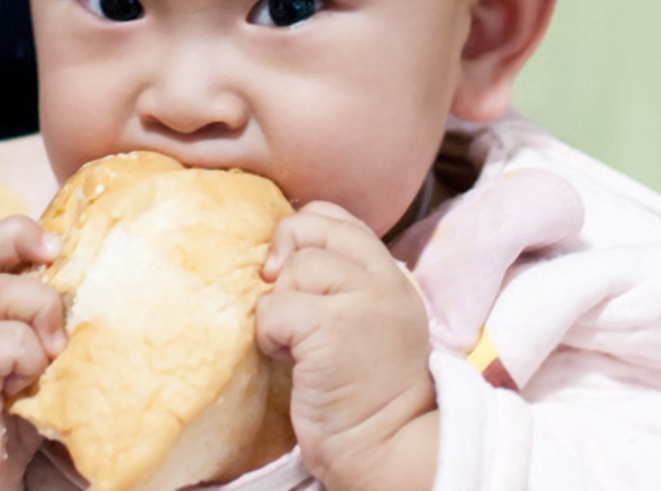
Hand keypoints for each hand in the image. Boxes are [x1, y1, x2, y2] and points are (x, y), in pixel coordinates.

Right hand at [0, 217, 64, 490]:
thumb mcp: (18, 355)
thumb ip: (35, 321)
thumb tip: (95, 293)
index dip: (25, 233)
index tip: (58, 247)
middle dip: (35, 259)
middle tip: (58, 299)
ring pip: (9, 292)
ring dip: (42, 320)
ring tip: (49, 358)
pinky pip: (11, 341)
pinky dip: (30, 360)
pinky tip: (23, 386)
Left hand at [256, 202, 438, 490]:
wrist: (384, 445)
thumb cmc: (362, 389)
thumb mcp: (362, 320)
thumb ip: (337, 280)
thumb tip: (276, 255)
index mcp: (390, 274)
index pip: (334, 216)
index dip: (302, 233)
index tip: (291, 275)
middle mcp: (382, 278)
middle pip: (308, 227)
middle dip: (283, 261)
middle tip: (287, 304)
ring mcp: (362, 299)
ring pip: (291, 269)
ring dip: (278, 309)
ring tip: (298, 346)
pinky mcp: (332, 326)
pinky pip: (275, 308)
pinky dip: (270, 337)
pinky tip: (292, 361)